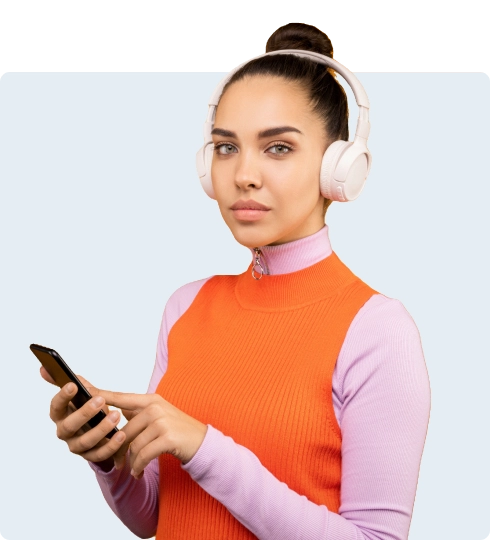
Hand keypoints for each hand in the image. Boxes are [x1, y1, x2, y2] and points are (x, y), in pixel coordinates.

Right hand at [41, 366, 126, 467]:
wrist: (101, 429)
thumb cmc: (90, 407)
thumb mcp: (83, 394)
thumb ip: (71, 381)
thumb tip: (44, 368)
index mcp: (60, 414)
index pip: (56, 406)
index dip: (62, 396)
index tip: (72, 385)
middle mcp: (65, 432)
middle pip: (69, 426)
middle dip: (85, 413)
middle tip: (101, 400)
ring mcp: (77, 446)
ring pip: (85, 441)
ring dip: (101, 429)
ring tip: (116, 416)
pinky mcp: (91, 456)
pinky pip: (100, 454)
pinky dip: (111, 445)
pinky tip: (121, 434)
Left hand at [85, 384, 208, 478]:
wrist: (202, 443)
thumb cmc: (177, 431)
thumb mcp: (158, 416)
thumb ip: (137, 412)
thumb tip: (114, 411)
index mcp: (151, 400)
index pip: (120, 397)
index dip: (100, 394)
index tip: (82, 387)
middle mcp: (155, 407)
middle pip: (125, 430)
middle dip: (119, 449)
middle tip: (118, 463)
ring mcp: (162, 421)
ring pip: (133, 444)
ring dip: (131, 461)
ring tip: (134, 469)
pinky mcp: (167, 437)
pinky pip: (142, 455)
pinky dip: (138, 466)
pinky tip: (138, 472)